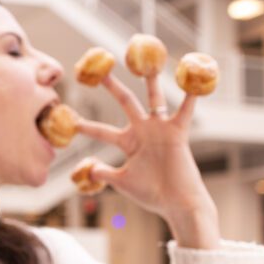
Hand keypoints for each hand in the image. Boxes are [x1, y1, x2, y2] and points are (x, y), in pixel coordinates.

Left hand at [77, 74, 219, 248]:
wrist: (177, 203)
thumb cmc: (152, 194)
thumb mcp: (122, 182)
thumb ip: (104, 173)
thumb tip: (87, 168)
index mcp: (128, 142)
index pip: (101, 130)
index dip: (86, 125)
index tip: (70, 117)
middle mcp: (143, 130)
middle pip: (125, 102)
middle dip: (112, 86)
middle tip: (99, 69)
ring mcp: (161, 129)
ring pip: (154, 98)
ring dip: (149, 80)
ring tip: (145, 61)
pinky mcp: (178, 132)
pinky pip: (186, 109)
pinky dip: (191, 94)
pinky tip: (193, 76)